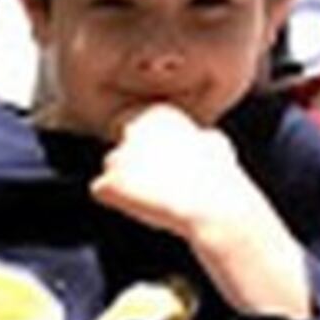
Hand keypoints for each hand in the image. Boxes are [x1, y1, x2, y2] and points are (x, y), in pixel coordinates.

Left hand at [85, 99, 244, 242]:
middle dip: (129, 162)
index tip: (156, 162)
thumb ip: (196, 136)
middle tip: (146, 181)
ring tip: (151, 195)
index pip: (134, 124)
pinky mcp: (108, 182)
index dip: (143, 146)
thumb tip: (201, 138)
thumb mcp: (215, 144)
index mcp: (157, 113)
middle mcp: (133, 128)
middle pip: (121, 145)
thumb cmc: (217, 179)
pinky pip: (102, 191)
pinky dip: (115, 200)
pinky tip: (139, 206)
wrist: (210, 205)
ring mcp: (118, 154)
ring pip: (110, 168)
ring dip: (124, 182)